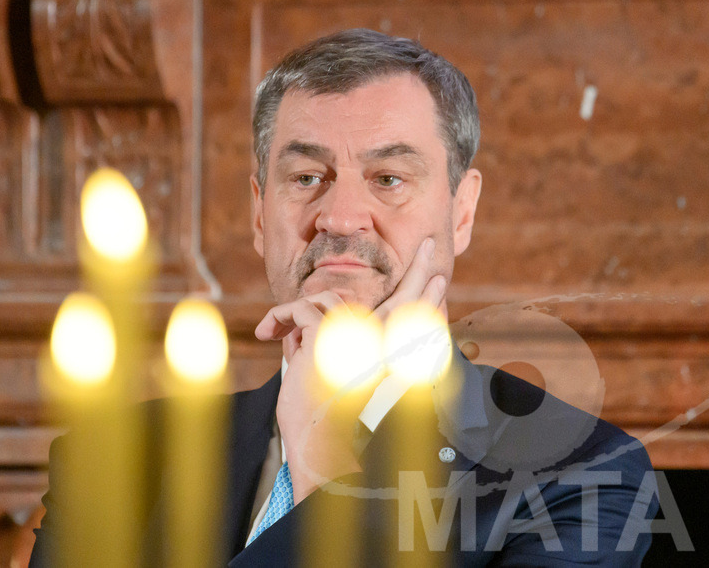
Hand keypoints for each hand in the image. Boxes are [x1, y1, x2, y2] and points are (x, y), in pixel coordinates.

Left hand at [255, 237, 448, 501]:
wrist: (322, 460)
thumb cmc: (324, 435)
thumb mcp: (329, 388)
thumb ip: (328, 358)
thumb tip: (301, 332)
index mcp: (385, 363)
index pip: (409, 322)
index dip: (426, 297)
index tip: (441, 277)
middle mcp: (380, 350)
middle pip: (405, 300)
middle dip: (422, 272)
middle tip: (433, 248)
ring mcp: (359, 341)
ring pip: (329, 301)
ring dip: (296, 311)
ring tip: (271, 329)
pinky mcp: (328, 338)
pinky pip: (302, 309)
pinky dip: (281, 317)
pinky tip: (268, 333)